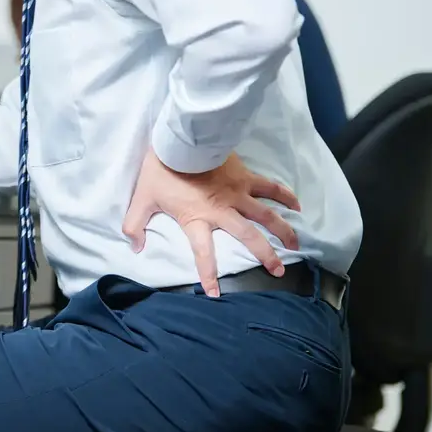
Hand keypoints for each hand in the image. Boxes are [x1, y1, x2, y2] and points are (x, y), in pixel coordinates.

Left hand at [122, 150, 300, 296]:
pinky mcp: (245, 177)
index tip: (215, 293)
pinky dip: (285, 195)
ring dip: (283, 230)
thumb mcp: (142, 199)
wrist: (180, 137)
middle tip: (278, 271)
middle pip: (249, 237)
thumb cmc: (161, 169)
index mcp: (197, 219)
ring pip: (267, 215)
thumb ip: (135, 225)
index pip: (203, 253)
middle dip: (266, 255)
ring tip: (296, 244)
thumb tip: (135, 247)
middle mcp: (222, 210)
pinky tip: (297, 205)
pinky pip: (270, 188)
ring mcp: (237, 193)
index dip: (209, 275)